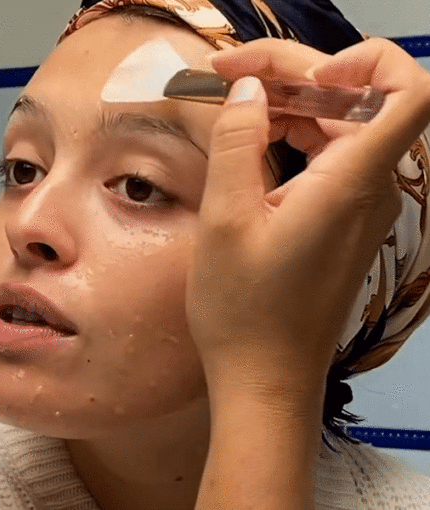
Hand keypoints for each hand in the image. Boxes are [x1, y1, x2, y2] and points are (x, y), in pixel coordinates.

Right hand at [186, 38, 429, 395]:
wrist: (266, 377)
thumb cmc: (243, 311)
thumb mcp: (224, 222)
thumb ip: (236, 145)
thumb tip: (248, 90)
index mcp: (349, 185)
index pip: (409, 92)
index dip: (368, 60)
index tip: (304, 71)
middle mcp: (369, 192)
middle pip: (357, 100)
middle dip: (296, 74)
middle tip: (230, 75)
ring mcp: (359, 210)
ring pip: (341, 128)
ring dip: (292, 106)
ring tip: (235, 105)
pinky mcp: (342, 225)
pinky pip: (329, 161)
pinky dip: (295, 139)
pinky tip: (256, 144)